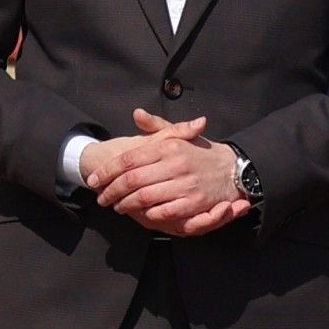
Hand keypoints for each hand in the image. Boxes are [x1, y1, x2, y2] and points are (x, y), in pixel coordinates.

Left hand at [93, 110, 249, 236]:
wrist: (234, 169)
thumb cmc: (202, 153)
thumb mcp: (180, 135)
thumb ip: (156, 126)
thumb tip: (137, 114)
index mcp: (168, 146)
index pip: (129, 159)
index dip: (108, 171)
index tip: (94, 180)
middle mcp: (175, 163)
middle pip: (132, 179)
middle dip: (111, 190)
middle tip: (101, 197)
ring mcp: (185, 183)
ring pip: (144, 197)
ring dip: (126, 204)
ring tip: (117, 206)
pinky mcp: (193, 202)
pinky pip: (163, 211)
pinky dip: (148, 214)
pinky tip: (141, 214)